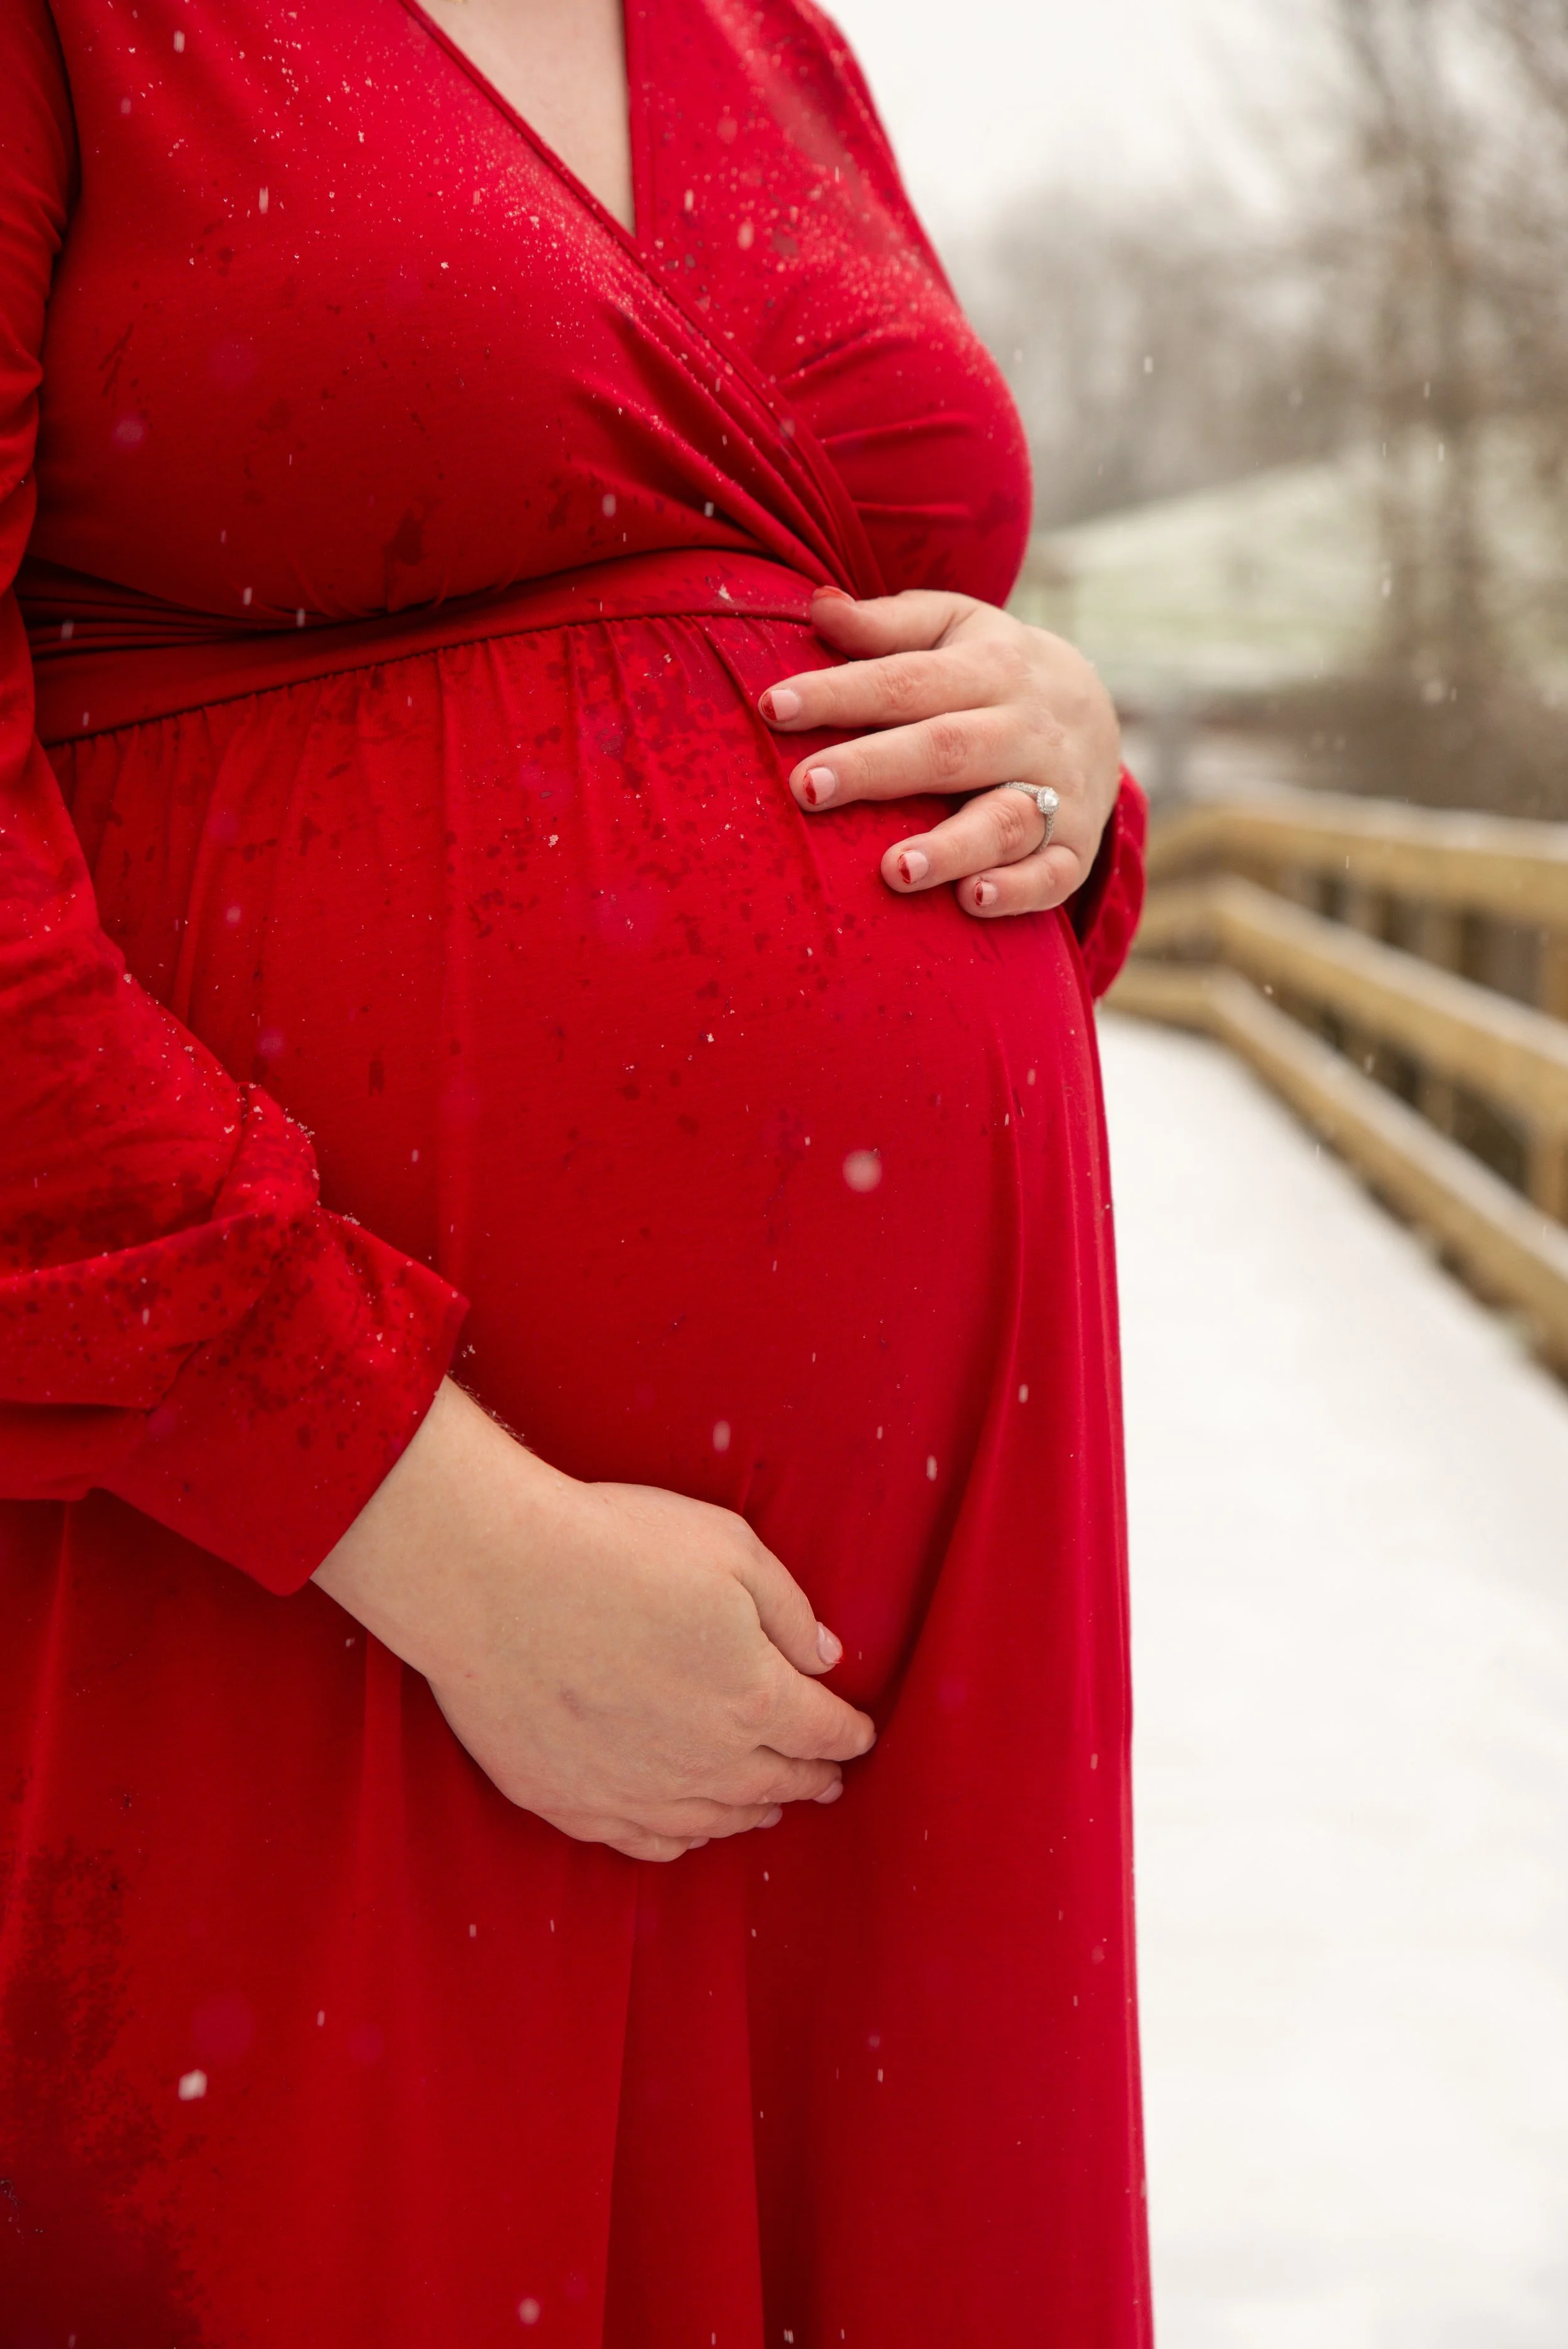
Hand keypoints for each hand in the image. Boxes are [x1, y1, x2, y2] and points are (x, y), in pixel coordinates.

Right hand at [313, 1381, 875, 1861]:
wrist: (489, 1578)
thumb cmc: (613, 1546)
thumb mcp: (729, 1548)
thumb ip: (789, 1608)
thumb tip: (824, 1658)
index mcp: (753, 1697)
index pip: (822, 1730)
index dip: (848, 1733)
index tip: (859, 1733)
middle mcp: (702, 1761)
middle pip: (774, 1782)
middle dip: (809, 1778)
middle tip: (827, 1778)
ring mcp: (631, 1790)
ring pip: (712, 1822)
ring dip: (749, 1814)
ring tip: (768, 1808)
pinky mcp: (568, 1800)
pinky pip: (640, 1840)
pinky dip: (677, 1840)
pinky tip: (686, 1832)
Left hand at [759, 587, 1121, 917]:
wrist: (1098, 711)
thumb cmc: (993, 670)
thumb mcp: (955, 628)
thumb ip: (887, 626)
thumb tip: (816, 608)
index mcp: (990, 668)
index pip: (906, 680)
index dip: (839, 694)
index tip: (773, 707)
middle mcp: (1027, 729)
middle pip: (948, 748)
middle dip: (877, 768)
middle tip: (807, 788)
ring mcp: (1058, 792)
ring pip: (1006, 819)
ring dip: (952, 847)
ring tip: (894, 870)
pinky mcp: (1076, 849)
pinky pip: (1053, 875)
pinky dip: (1018, 891)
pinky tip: (973, 901)